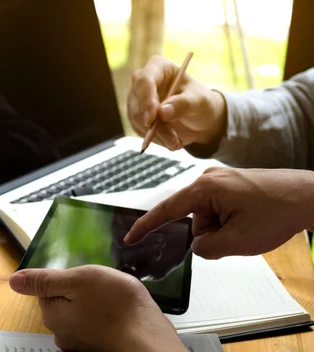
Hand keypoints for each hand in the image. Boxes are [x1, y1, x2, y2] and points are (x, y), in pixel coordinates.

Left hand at [9, 265, 184, 351]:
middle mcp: (62, 333)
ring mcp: (80, 342)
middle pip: (63, 300)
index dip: (66, 277)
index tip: (83, 277)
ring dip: (94, 303)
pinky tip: (117, 312)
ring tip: (112, 298)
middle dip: (80, 290)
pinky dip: (104, 316)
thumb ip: (45, 280)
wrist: (149, 338)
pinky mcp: (98, 345)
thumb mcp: (77, 280)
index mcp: (52, 314)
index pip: (46, 287)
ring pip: (80, 311)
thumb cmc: (117, 307)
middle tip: (101, 287)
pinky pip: (95, 323)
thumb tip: (14, 280)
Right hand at [125, 167, 313, 258]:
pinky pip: (218, 210)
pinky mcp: (229, 184)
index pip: (166, 210)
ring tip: (250, 223)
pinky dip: (230, 221)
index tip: (131, 236)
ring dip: (224, 229)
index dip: (146, 226)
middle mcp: (208, 179)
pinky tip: (249, 218)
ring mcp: (219, 180)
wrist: (308, 195)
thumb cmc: (279, 210)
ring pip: (207, 218)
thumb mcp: (238, 241)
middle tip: (240, 233)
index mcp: (205, 188)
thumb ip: (206, 248)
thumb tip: (198, 245)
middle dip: (212, 233)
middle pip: (193, 219)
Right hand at [127, 55, 226, 150]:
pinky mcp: (137, 116)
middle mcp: (143, 81)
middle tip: (171, 139)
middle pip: (137, 101)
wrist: (198, 118)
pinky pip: (139, 129)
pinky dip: (154, 139)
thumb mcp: (199, 101)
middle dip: (152, 124)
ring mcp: (138, 99)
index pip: (145, 80)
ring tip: (176, 143)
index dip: (146, 99)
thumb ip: (183, 104)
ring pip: (137, 118)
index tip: (152, 119)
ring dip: (155, 135)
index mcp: (158, 67)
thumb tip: (163, 112)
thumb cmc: (201, 102)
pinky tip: (170, 141)